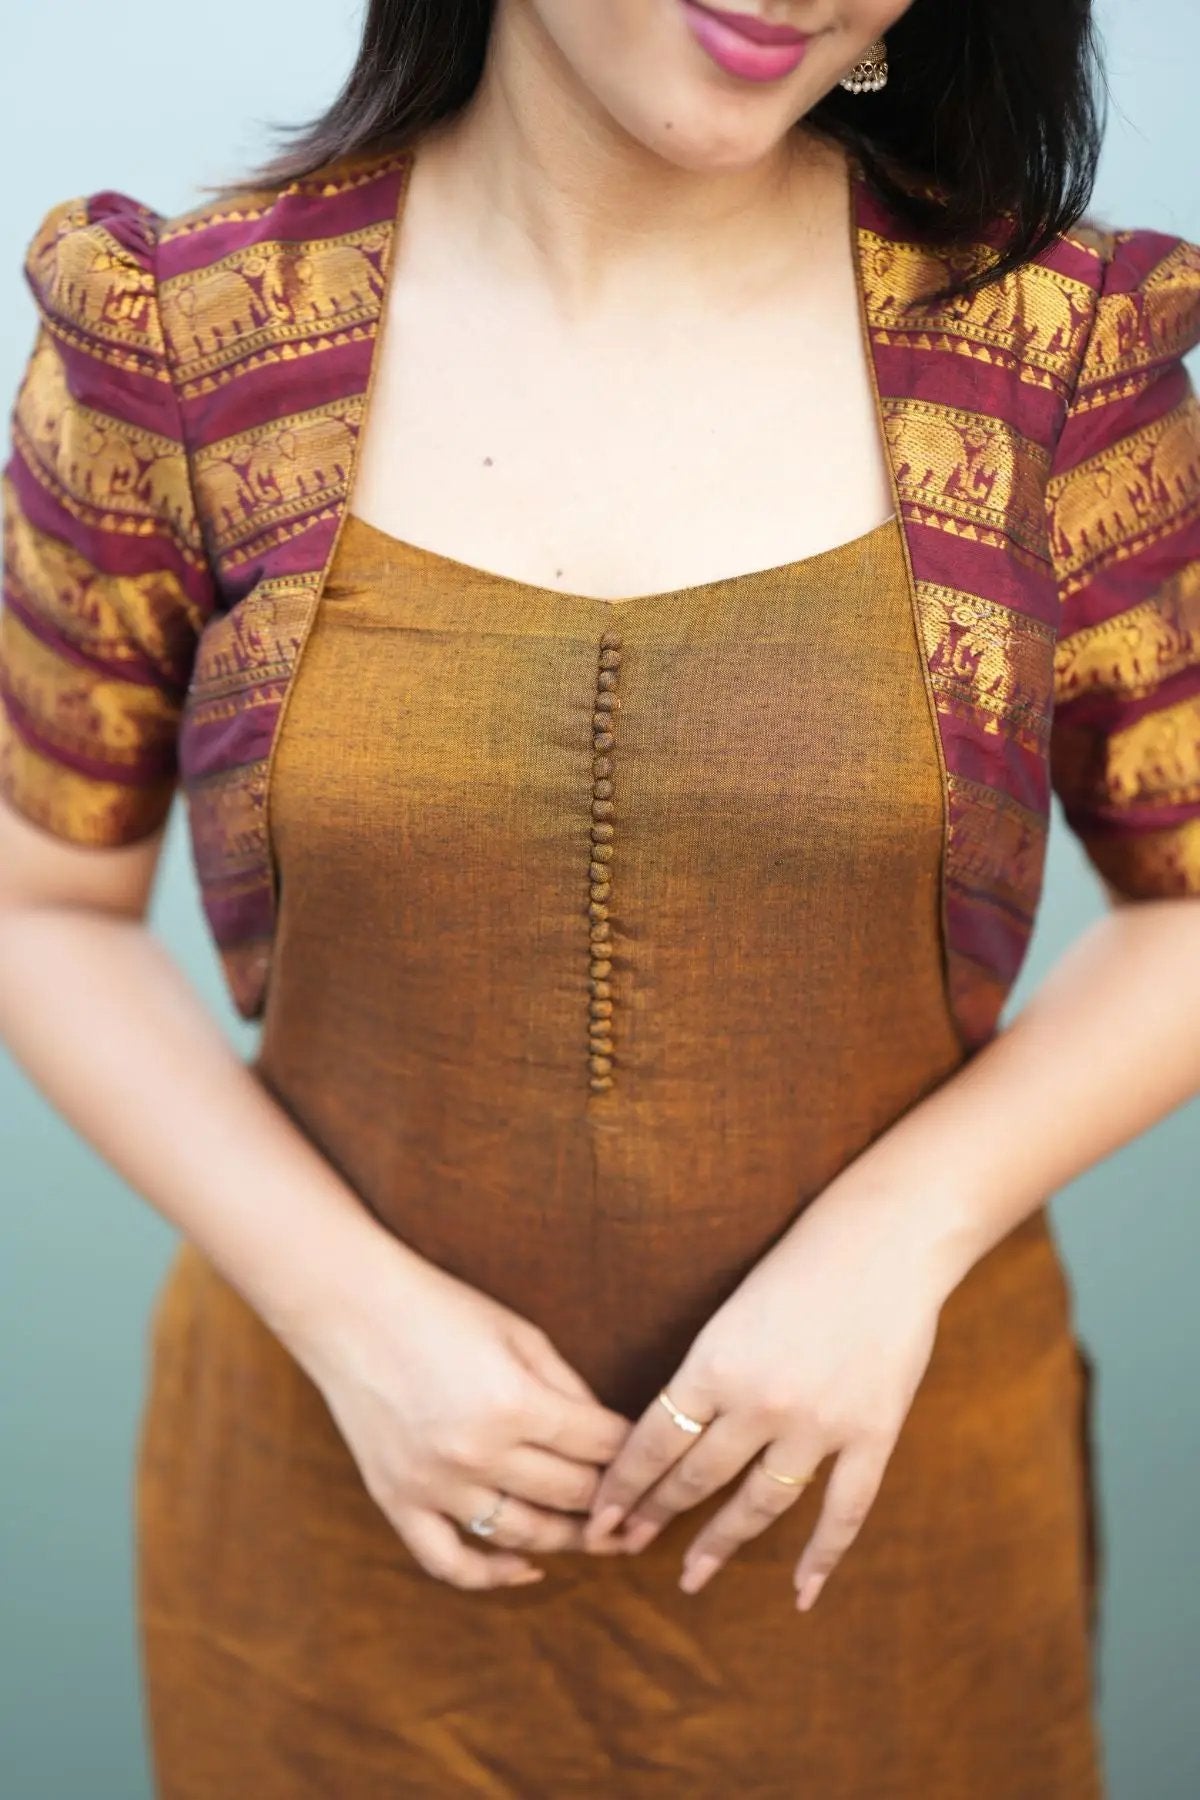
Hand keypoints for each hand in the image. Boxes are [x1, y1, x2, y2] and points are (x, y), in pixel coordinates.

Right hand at [281, 1232, 634, 1590]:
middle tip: (641, 1506)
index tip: (654, 1458)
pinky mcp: (397, 1501)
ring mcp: (433, 1485)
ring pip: (523, 1536)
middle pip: (572, 1496)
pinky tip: (526, 1568)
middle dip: (614, 1500)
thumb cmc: (442, 1310)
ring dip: (570, 1541)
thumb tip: (611, 1437)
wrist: (350, 1309)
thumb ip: (569, 1388)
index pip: (600, 1446)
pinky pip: (450, 1563)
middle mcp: (477, 1453)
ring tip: (600, 1537)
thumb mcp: (520, 1333)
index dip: (635, 1453)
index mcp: (515, 1403)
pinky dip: (492, 1576)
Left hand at [581, 1175, 959, 1607]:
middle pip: (696, 1478)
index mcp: (714, 1364)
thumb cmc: (800, 1263)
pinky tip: (800, 1592)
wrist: (885, 1241)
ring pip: (759, 1505)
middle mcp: (760, 1402)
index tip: (598, 1518)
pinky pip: (843, 1512)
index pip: (652, 1443)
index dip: (622, 1487)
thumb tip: (668, 1431)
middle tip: (622, 1547)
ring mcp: (819, 1425)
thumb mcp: (731, 1311)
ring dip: (720, 1543)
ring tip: (692, 1575)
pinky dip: (821, 1557)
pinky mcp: (872, 1434)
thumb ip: (705, 1372)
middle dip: (654, 1516)